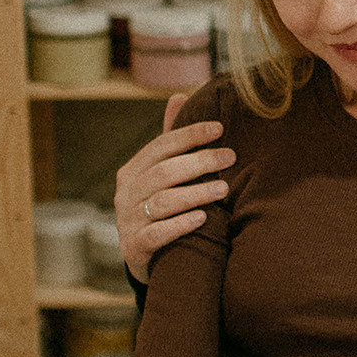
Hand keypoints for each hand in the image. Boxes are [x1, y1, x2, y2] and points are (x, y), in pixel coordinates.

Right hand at [114, 92, 235, 283]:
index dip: (189, 135)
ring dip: (195, 193)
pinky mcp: (135, 248)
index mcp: (133, 171)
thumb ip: (169, 141)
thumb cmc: (160, 209)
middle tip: (230, 156)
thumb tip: (179, 96)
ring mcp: (128, 221)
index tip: (219, 128)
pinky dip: (181, 224)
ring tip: (223, 188)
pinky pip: (158, 233)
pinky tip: (204, 218)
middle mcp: (126, 194)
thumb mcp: (160, 174)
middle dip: (199, 162)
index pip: (161, 146)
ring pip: (162, 201)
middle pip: (164, 172)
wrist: (149, 261)